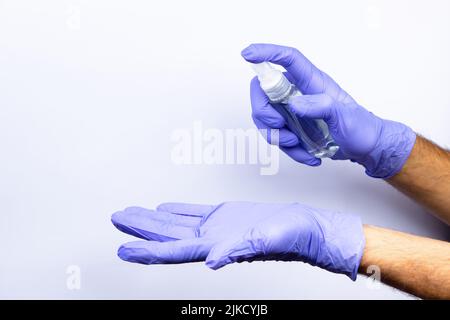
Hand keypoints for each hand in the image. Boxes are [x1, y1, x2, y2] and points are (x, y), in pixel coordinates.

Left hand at [112, 201, 364, 279]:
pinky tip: (163, 209)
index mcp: (216, 247)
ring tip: (130, 212)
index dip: (147, 251)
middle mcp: (211, 239)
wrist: (304, 226)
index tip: (122, 248)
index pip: (173, 251)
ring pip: (176, 223)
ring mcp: (216, 227)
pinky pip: (193, 212)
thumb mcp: (265, 241)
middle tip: (116, 219)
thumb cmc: (291, 237)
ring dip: (152, 219)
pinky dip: (176, 211)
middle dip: (140, 229)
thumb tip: (212, 262)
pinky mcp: (224, 215)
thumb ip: (237, 250)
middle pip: (167, 236)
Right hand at [242, 43, 415, 177]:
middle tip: (280, 126)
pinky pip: (277, 138)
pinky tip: (308, 155)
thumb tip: (295, 104)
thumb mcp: (346, 116)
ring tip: (298, 143)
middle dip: (264, 112)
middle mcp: (298, 93)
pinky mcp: (291, 128)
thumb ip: (322, 106)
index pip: (287, 59)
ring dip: (276, 137)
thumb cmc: (361, 127)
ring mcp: (292, 112)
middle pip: (263, 91)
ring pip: (265, 118)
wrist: (365, 147)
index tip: (248, 54)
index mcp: (312, 82)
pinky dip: (289, 151)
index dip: (266, 53)